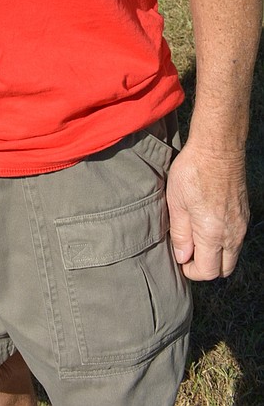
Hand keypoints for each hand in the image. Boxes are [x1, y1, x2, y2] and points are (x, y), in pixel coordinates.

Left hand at [166, 141, 248, 279]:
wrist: (218, 148)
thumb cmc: (193, 171)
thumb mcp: (176, 202)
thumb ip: (180, 234)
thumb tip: (183, 257)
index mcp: (213, 234)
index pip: (208, 271)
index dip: (191, 271)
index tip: (180, 262)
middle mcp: (232, 234)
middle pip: (224, 269)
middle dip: (206, 268)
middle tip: (188, 254)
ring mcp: (241, 224)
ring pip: (232, 254)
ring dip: (215, 254)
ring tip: (196, 238)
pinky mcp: (244, 213)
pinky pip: (236, 238)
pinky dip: (223, 241)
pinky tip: (207, 225)